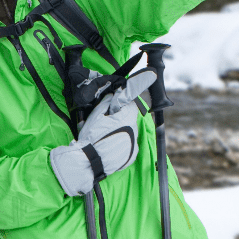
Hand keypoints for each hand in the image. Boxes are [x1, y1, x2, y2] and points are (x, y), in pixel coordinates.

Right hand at [50, 71, 156, 195]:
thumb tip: (114, 94)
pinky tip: (109, 145)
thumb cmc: (92, 136)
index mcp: (126, 117)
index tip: (149, 77)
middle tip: (105, 120)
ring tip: (105, 135)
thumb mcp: (96, 114)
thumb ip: (108, 102)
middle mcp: (134, 130)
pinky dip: (121, 143)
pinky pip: (128, 144)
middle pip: (129, 116)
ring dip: (121, 129)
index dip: (132, 91)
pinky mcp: (131, 156)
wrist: (90, 162)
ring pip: (129, 131)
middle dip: (120, 115)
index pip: (131, 99)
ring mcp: (134, 144)